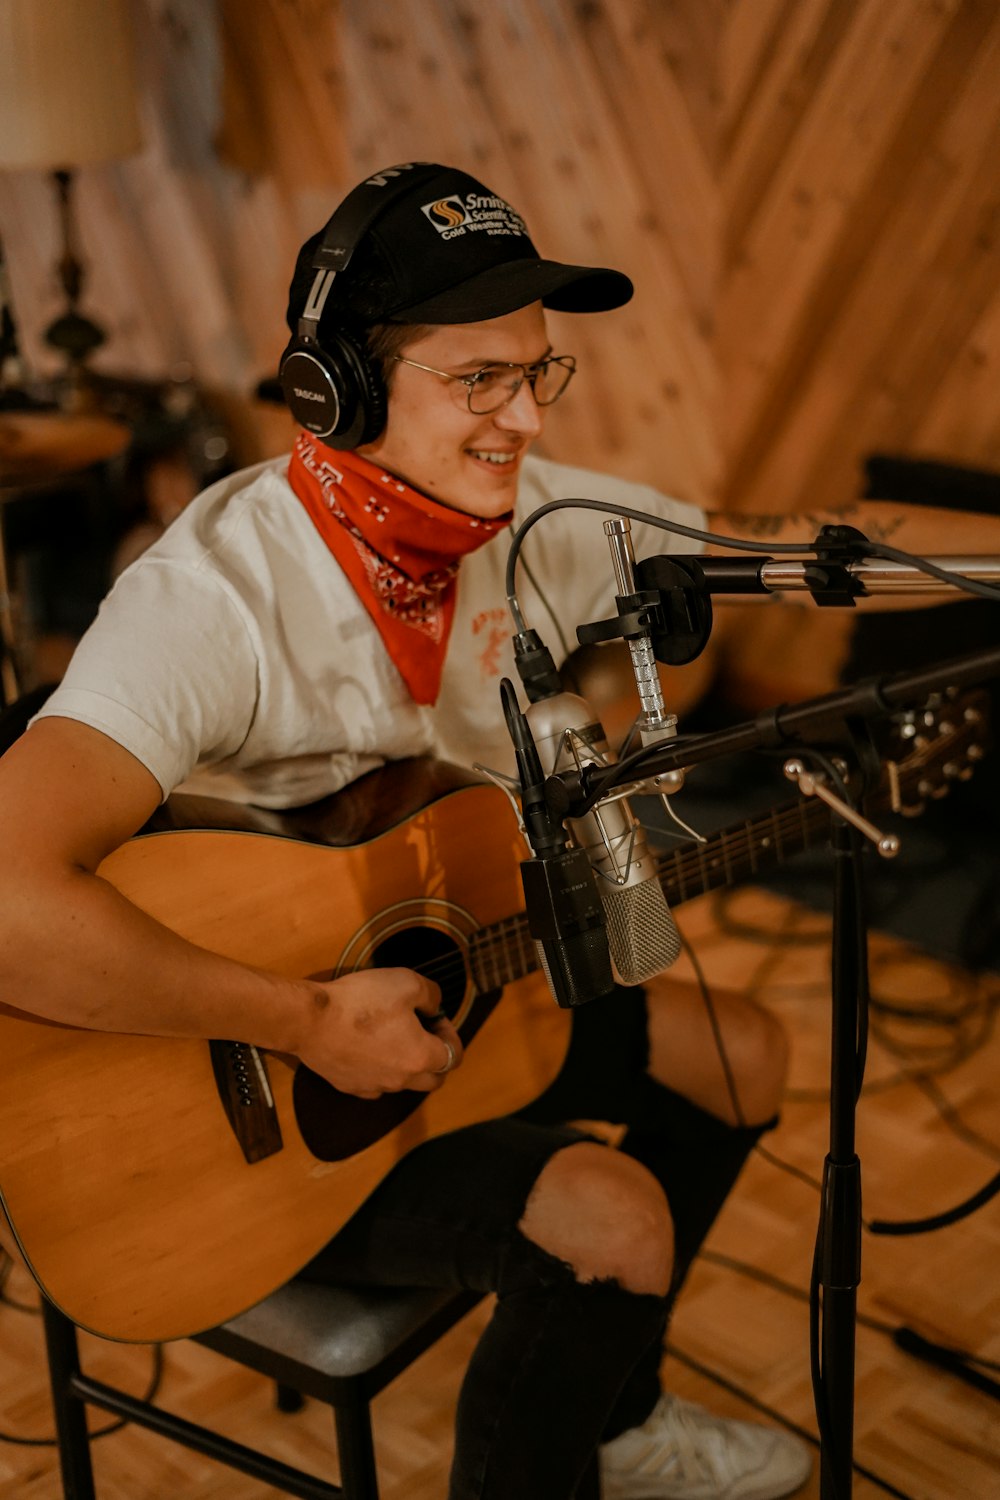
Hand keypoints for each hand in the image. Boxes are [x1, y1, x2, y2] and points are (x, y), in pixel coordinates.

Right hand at [296, 967, 463, 1098]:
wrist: (310, 1020)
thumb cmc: (360, 1001)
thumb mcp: (407, 982)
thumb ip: (431, 995)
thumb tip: (435, 1005)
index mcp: (421, 1057)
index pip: (454, 1056)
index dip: (450, 1033)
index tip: (436, 1017)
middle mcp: (401, 1080)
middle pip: (433, 1079)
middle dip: (436, 1058)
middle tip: (423, 1032)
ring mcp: (374, 1087)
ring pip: (403, 1084)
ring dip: (407, 1065)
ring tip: (393, 1037)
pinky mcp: (350, 1087)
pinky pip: (375, 1086)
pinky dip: (380, 1071)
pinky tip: (369, 1050)